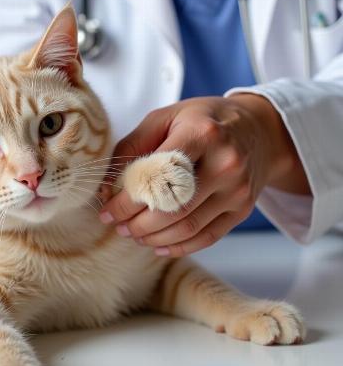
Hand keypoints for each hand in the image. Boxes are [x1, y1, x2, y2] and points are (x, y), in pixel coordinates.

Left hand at [99, 94, 308, 255]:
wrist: (259, 129)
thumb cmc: (202, 121)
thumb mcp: (165, 118)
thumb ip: (132, 147)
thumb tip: (106, 188)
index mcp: (202, 134)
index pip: (157, 176)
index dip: (127, 200)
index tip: (107, 210)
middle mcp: (225, 163)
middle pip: (172, 208)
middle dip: (137, 224)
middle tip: (118, 226)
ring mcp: (237, 190)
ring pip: (187, 227)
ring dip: (154, 238)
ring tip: (134, 234)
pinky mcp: (243, 209)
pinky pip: (207, 237)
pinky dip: (179, 247)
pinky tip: (158, 245)